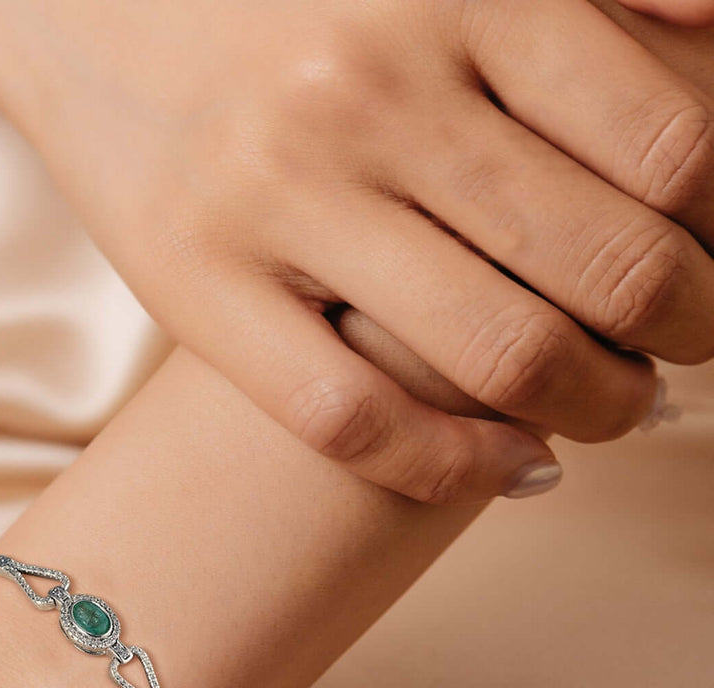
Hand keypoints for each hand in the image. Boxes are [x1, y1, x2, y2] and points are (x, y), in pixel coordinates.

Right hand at [0, 0, 713, 503]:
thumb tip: (707, 31)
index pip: (671, 149)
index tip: (709, 270)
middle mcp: (371, 92)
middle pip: (607, 263)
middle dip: (686, 333)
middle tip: (685, 349)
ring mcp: (279, 198)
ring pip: (499, 353)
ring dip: (600, 407)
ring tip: (615, 408)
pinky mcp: (199, 287)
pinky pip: (355, 418)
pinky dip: (459, 468)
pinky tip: (514, 470)